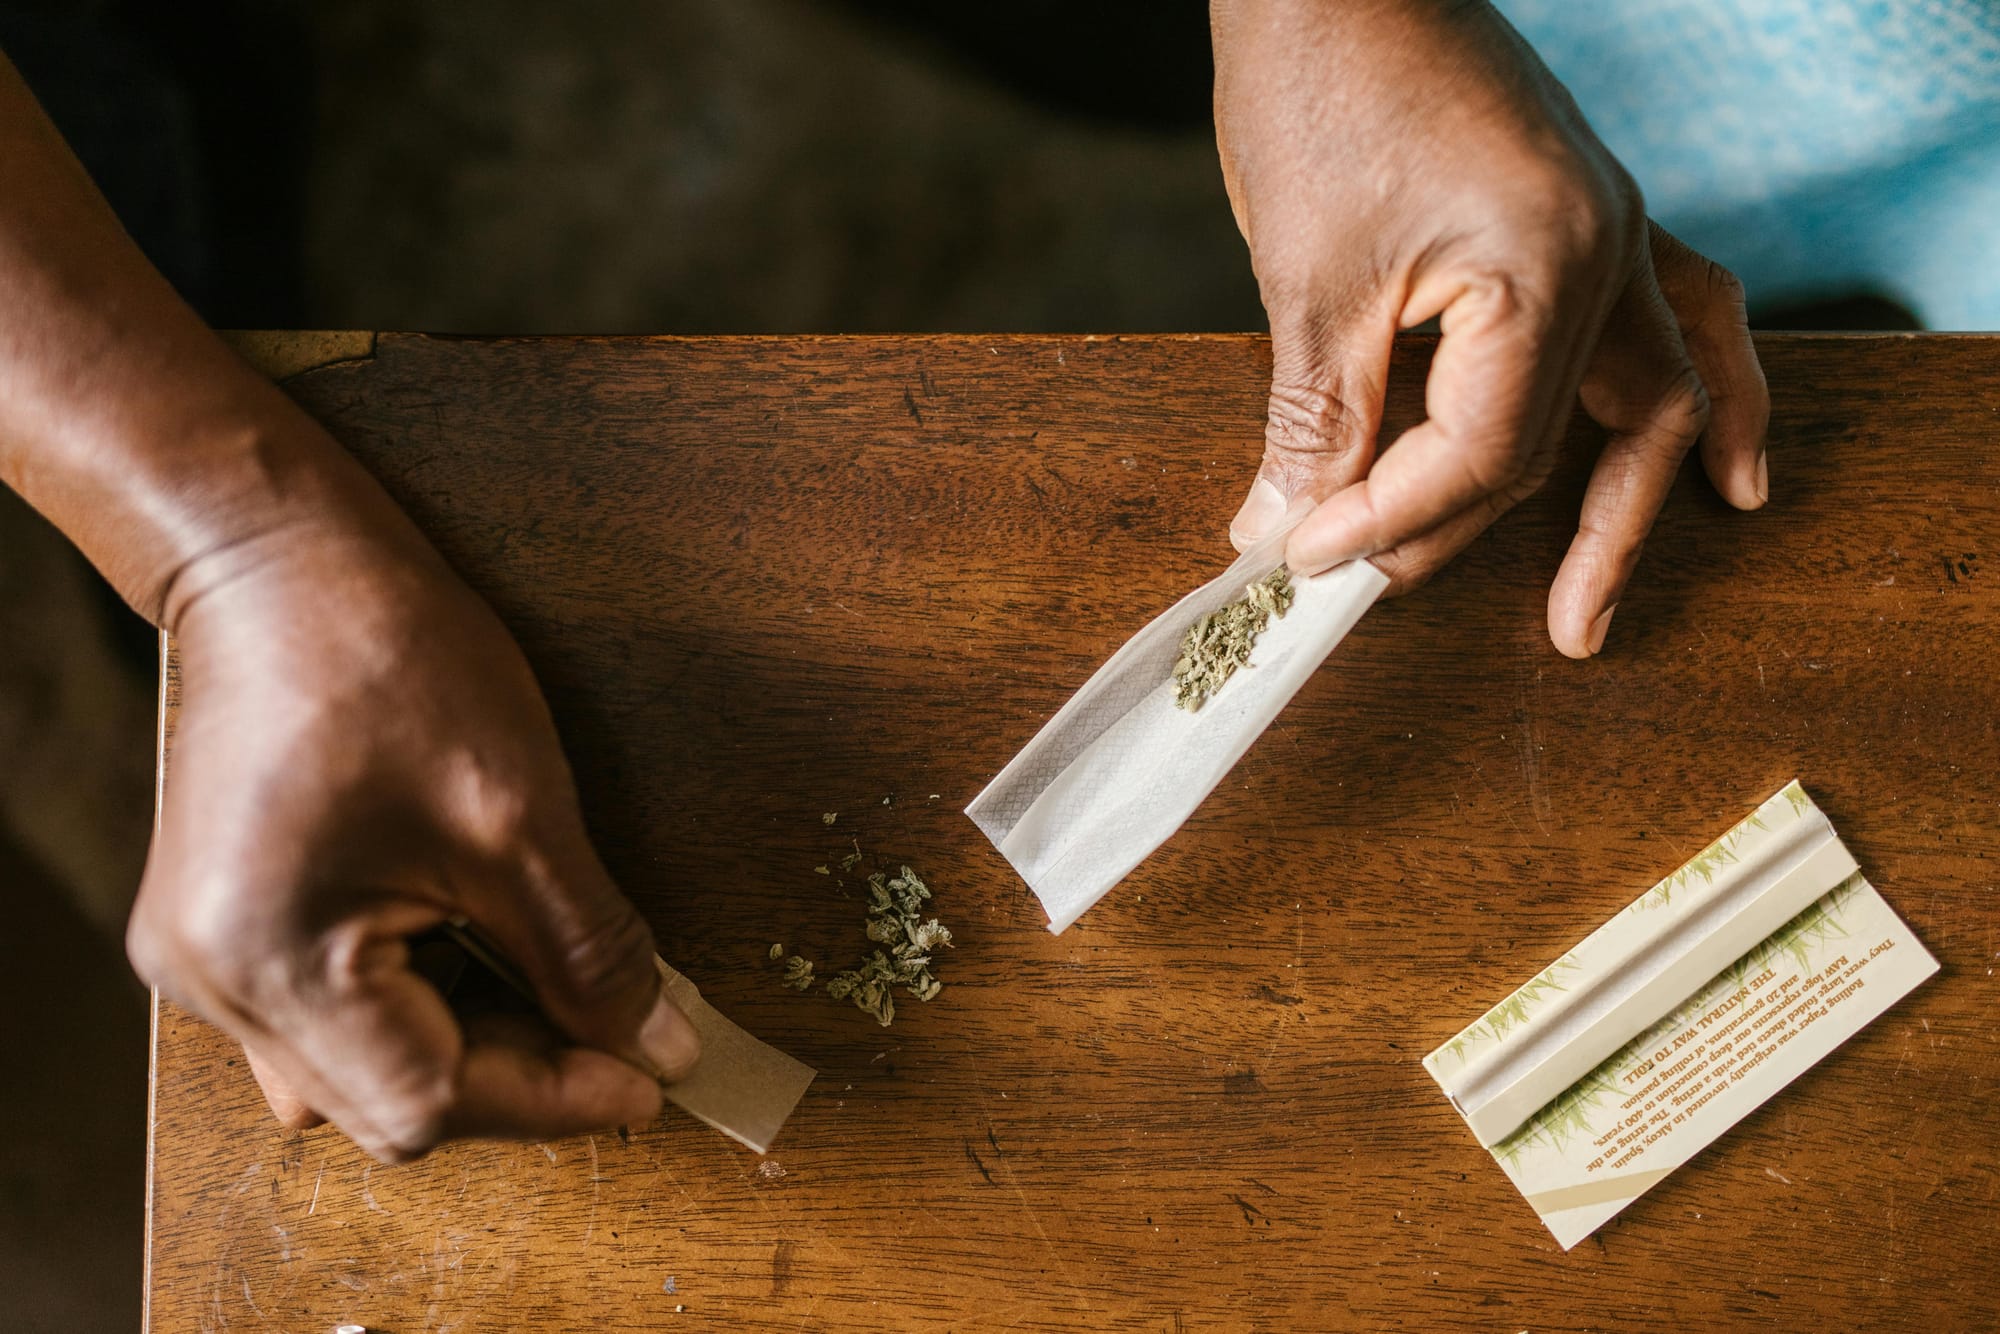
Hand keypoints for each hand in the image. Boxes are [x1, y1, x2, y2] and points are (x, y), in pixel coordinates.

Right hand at [127, 522, 700, 1161]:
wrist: (280, 563)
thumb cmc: (387, 660)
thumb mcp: (521, 817)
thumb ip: (592, 952)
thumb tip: (658, 1047)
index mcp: (270, 962)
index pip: (429, 1103)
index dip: (553, 1099)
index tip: (647, 1078)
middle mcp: (214, 985)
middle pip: (392, 1103)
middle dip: (519, 1074)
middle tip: (620, 1029)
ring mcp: (205, 961)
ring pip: (365, 1069)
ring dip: (474, 1044)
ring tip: (557, 983)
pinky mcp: (223, 932)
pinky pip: (334, 1017)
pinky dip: (423, 1006)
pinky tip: (485, 955)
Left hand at [1212, 0, 1768, 656]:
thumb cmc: (1324, 84)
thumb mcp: (1309, 276)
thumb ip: (1314, 421)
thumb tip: (1286, 532)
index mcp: (1544, 265)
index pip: (1483, 453)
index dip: (1387, 522)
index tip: (1305, 559)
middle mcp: (1606, 251)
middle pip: (1551, 443)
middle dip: (1455, 526)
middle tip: (1374, 586)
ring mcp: (1613, 230)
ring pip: (1656, 397)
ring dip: (1627, 506)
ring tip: (1585, 611)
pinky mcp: (1593, 218)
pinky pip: (1686, 320)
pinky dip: (1704, 400)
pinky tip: (1729, 476)